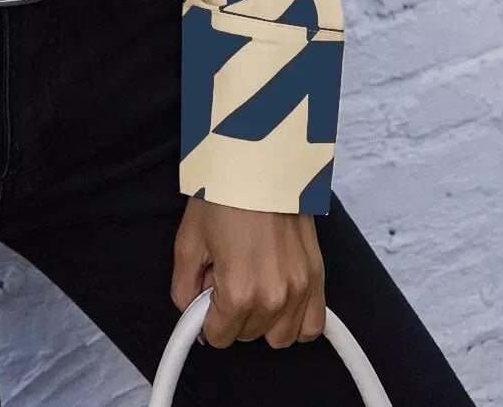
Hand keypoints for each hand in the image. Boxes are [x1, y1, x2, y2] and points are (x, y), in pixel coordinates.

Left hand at [171, 196, 325, 348]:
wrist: (259, 164)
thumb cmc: (223, 197)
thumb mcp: (188, 241)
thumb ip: (184, 288)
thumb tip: (192, 314)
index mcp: (239, 292)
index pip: (218, 337)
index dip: (206, 318)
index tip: (205, 296)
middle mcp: (274, 298)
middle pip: (247, 336)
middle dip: (231, 313)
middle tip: (226, 276)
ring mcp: (300, 289)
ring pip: (279, 337)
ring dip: (262, 321)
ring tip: (252, 284)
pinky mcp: (318, 277)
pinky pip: (312, 326)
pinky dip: (295, 320)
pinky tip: (279, 299)